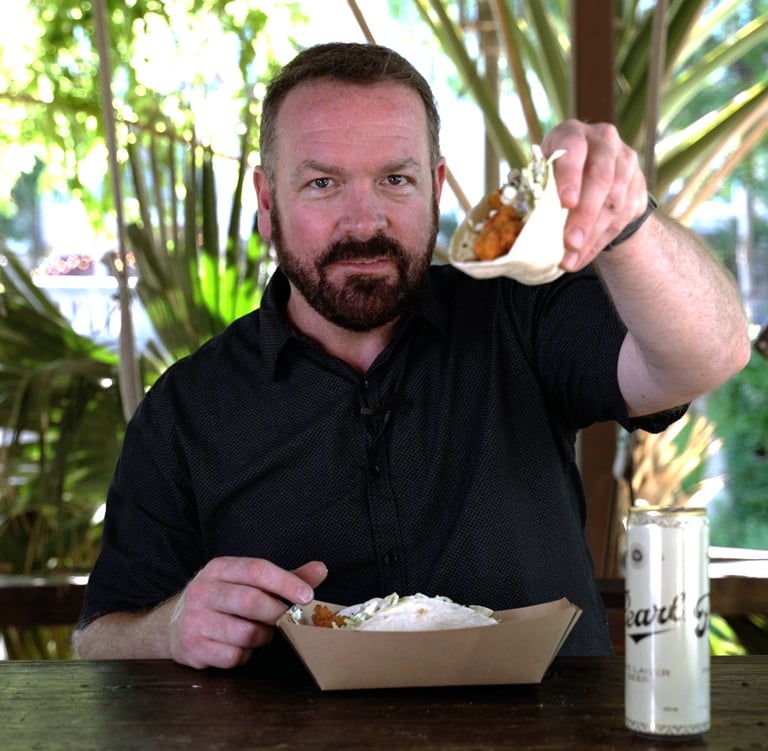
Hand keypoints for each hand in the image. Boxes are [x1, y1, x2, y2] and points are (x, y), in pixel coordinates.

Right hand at [167, 557, 326, 668]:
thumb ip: (284, 577)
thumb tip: (321, 569)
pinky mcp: (192, 647)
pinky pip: (233, 657)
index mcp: (219, 568)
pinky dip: (245, 656)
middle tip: (286, 620)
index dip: (286, 582)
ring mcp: (194, 620)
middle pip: (252, 602)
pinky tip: (240, 647)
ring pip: (246, 633)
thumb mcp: (245, 581)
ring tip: (260, 632)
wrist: (171, 625)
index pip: (257, 570)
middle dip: (276, 614)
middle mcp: (203, 590)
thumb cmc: (221, 599)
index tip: (308, 596)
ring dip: (262, 637)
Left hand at [541, 120, 648, 270]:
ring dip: (591, 235)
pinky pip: (621, 218)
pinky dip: (598, 242)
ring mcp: (625, 162)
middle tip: (569, 243)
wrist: (596, 179)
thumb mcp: (543, 174)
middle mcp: (603, 141)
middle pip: (600, 178)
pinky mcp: (637, 185)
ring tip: (571, 258)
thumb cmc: (556, 176)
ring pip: (614, 201)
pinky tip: (580, 257)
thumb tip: (507, 219)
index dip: (570, 176)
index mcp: (572, 134)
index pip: (574, 148)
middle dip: (584, 215)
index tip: (566, 203)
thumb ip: (533, 189)